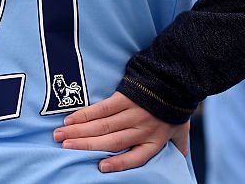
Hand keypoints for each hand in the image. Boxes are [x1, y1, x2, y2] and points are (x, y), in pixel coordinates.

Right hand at [52, 91, 188, 172]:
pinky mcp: (125, 96)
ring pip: (103, 125)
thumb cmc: (177, 107)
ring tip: (61, 136)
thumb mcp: (181, 130)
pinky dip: (86, 114)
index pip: (136, 157)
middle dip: (85, 146)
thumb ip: (179, 146)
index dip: (119, 163)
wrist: (179, 77)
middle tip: (64, 148)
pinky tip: (72, 119)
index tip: (101, 167)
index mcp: (155, 141)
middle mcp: (142, 128)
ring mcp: (133, 112)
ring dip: (79, 131)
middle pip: (111, 141)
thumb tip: (183, 161)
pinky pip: (103, 108)